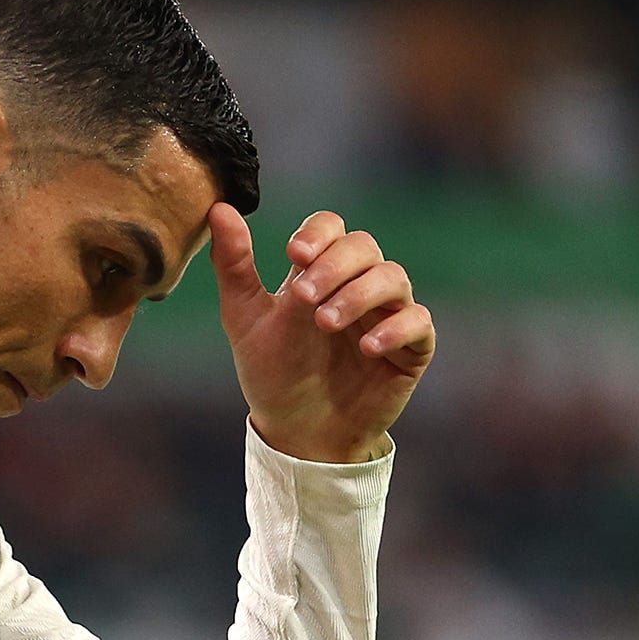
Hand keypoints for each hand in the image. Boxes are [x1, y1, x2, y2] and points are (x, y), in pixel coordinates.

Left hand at [209, 204, 434, 462]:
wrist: (297, 432)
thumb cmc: (272, 373)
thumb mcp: (244, 318)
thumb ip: (235, 265)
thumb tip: (219, 207)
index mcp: (320, 273)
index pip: (331, 229)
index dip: (318, 233)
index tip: (294, 254)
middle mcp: (358, 286)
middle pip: (364, 246)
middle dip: (334, 265)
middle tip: (303, 296)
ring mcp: (387, 315)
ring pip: (393, 277)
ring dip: (359, 293)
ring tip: (325, 322)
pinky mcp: (410, 349)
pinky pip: (419, 323)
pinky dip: (396, 328)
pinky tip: (366, 347)